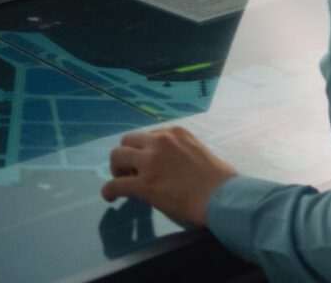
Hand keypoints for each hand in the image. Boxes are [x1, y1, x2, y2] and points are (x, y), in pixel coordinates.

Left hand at [101, 125, 236, 228]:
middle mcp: (161, 141)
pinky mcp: (144, 184)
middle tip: (132, 173)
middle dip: (126, 156)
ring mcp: (151, 162)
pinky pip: (114, 184)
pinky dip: (109, 191)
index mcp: (176, 133)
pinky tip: (112, 198)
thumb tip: (167, 166)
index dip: (144, 151)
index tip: (148, 164)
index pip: (148, 136)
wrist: (221, 197)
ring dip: (117, 169)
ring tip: (124, 183)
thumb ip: (178, 152)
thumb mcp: (197, 152)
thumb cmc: (217, 180)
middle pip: (127, 141)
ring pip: (116, 156)